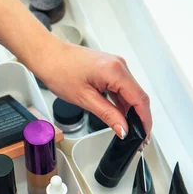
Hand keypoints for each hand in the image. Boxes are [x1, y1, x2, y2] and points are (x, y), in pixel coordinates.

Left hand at [34, 40, 151, 138]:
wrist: (47, 55)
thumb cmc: (59, 71)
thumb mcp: (85, 99)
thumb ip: (108, 115)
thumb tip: (123, 129)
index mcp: (115, 71)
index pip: (140, 99)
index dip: (145, 120)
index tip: (145, 135)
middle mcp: (119, 65)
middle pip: (138, 96)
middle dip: (140, 118)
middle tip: (139, 137)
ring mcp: (115, 66)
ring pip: (130, 93)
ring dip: (131, 111)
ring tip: (129, 130)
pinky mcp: (109, 68)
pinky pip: (121, 88)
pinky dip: (122, 103)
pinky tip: (119, 115)